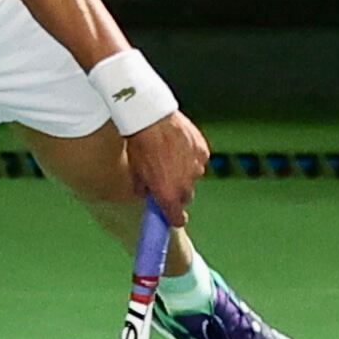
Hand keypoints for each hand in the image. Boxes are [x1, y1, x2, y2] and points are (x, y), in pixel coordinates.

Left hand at [124, 111, 207, 226]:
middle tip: (165, 178)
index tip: (172, 217)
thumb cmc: (139, 146)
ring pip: (192, 176)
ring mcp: (197, 168)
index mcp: (167, 194)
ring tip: (169, 156)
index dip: (174, 218)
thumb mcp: (135, 171)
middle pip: (185, 196)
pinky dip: (191, 156)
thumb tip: (147, 193)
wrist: (151, 120)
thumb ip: (143, 188)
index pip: (176, 218)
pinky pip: (198, 160)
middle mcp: (185, 185)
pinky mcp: (203, 152)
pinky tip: (179, 145)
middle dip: (176, 191)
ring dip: (184, 171)